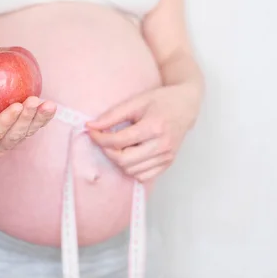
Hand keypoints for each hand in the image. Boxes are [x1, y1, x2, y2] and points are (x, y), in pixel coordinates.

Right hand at [0, 90, 55, 156]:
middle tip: (33, 101)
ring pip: (26, 133)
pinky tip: (51, 106)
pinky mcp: (20, 130)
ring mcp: (9, 139)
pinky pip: (34, 125)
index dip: (5, 122)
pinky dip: (44, 117)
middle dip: (25, 120)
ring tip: (48, 104)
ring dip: (38, 119)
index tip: (16, 105)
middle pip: (13, 136)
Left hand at [86, 84, 201, 182]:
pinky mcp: (168, 163)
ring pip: (132, 171)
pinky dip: (132, 168)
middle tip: (105, 141)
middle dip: (108, 152)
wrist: (186, 105)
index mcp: (154, 127)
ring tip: (119, 145)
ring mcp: (167, 156)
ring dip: (119, 160)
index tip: (92, 132)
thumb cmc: (161, 100)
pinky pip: (143, 176)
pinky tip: (131, 154)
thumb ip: (112, 115)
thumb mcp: (136, 101)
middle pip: (124, 160)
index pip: (119, 141)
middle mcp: (162, 145)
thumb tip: (91, 126)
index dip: (100, 138)